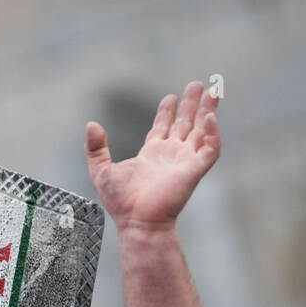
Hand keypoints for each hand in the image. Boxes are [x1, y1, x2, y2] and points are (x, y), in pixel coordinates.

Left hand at [85, 80, 220, 231]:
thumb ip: (95, 148)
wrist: (136, 221)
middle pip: (186, 124)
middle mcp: (171, 156)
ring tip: (214, 91)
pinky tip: (209, 117)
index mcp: (151, 155)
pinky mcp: (195, 170)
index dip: (167, 112)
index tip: (170, 97)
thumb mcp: (100, 171)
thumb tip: (91, 125)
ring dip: (208, 111)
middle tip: (198, 85)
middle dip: (192, 104)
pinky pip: (210, 148)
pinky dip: (213, 133)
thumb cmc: (120, 202)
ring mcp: (185, 161)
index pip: (163, 128)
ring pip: (202, 131)